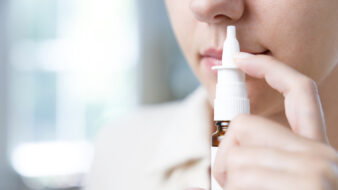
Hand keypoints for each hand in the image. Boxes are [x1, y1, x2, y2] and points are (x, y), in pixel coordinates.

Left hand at [187, 53, 337, 189]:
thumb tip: (207, 155)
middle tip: (230, 179)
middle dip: (226, 152)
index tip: (240, 58)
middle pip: (244, 124)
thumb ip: (256, 157)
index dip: (270, 68)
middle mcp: (321, 153)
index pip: (300, 90)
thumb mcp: (276, 177)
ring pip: (236, 154)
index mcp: (314, 148)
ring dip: (227, 180)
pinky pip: (240, 174)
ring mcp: (316, 168)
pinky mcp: (308, 183)